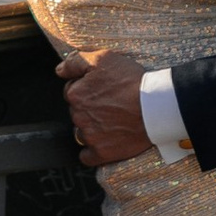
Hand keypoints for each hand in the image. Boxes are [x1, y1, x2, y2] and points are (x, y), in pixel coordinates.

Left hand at [58, 47, 150, 171]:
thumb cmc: (132, 82)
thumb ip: (75, 61)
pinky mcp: (101, 152)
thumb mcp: (103, 58)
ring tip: (112, 121)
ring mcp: (89, 136)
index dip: (87, 88)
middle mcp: (78, 116)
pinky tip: (105, 142)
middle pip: (77, 112)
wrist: (155, 106)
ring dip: (92, 129)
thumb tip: (59, 70)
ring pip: (81, 133)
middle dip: (89, 108)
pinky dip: (93, 151)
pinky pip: (87, 157)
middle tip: (110, 104)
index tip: (102, 89)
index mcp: (76, 94)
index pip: (72, 91)